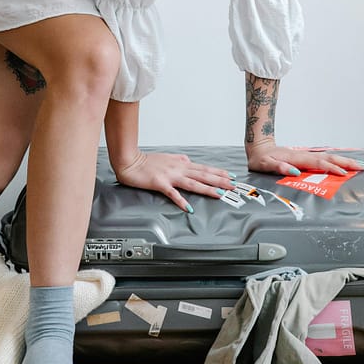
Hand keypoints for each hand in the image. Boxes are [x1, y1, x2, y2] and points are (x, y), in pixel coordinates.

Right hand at [113, 151, 234, 211]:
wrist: (130, 161)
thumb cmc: (147, 161)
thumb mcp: (167, 157)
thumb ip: (180, 159)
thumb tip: (189, 161)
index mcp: (181, 163)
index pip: (204, 168)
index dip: (219, 172)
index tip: (231, 176)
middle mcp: (179, 168)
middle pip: (203, 175)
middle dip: (220, 180)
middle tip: (233, 185)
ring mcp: (170, 176)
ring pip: (193, 183)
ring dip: (207, 188)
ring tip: (219, 194)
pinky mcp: (160, 183)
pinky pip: (172, 193)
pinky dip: (181, 200)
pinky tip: (188, 207)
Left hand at [246, 141, 363, 176]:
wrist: (259, 147)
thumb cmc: (261, 159)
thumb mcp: (265, 165)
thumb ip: (278, 167)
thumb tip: (294, 171)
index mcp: (297, 158)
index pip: (318, 163)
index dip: (331, 168)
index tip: (344, 173)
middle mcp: (304, 155)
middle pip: (328, 158)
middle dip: (345, 162)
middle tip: (362, 167)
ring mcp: (306, 155)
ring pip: (328, 157)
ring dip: (344, 160)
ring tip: (360, 164)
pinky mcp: (307, 157)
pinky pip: (324, 158)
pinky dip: (336, 159)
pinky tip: (344, 162)